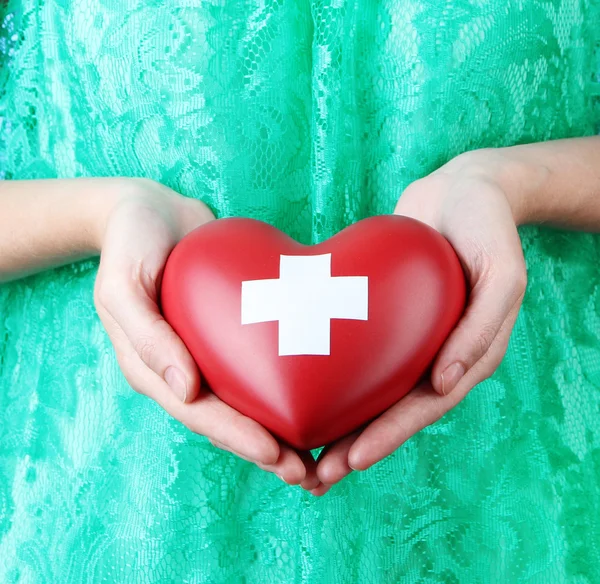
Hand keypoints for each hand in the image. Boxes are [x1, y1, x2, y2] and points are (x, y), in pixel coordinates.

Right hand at [94, 179, 321, 488]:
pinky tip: (318, 393)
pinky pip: (257, 361)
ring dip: (280, 426)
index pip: (198, 413)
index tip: (277, 455)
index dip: (237, 437)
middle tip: (309, 470)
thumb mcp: (122, 284)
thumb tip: (183, 390)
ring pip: (247, 397)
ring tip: (322, 451)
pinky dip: (283, 382)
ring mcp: (207, 350)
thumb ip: (146, 335)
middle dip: (266, 447)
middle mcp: (183, 367)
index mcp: (153, 366)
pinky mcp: (229, 329)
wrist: (151, 209)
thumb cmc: (130, 243)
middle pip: (227, 417)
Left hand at [314, 151, 527, 490]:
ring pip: (369, 388)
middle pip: (391, 410)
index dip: (389, 435)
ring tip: (299, 453)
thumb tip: (447, 383)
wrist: (462, 189)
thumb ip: (482, 328)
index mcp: (464, 354)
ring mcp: (407, 336)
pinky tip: (298, 389)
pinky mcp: (383, 314)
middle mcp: (433, 352)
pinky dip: (331, 375)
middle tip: (314, 476)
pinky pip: (356, 350)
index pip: (424, 406)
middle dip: (355, 445)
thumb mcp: (502, 272)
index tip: (351, 460)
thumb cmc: (487, 226)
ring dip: (337, 422)